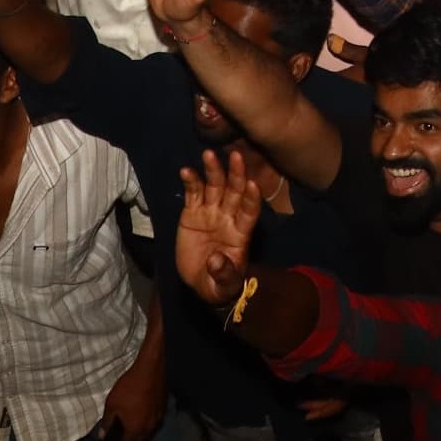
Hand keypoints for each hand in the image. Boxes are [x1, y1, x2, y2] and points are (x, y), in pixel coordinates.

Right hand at [171, 147, 263, 306]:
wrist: (201, 282)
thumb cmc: (219, 284)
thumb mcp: (223, 286)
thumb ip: (223, 274)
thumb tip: (216, 260)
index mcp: (241, 232)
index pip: (250, 211)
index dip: (252, 199)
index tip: (253, 185)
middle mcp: (228, 216)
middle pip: (235, 191)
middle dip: (236, 174)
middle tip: (236, 155)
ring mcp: (210, 212)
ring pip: (214, 186)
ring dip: (213, 170)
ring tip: (209, 154)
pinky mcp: (192, 213)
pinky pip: (193, 194)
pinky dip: (191, 181)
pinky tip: (187, 171)